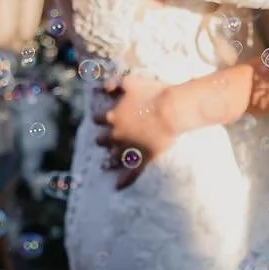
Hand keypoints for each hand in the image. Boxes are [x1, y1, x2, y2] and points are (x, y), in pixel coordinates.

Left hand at [94, 73, 178, 188]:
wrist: (171, 110)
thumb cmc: (153, 93)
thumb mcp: (130, 82)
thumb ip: (114, 84)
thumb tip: (103, 86)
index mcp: (112, 116)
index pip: (97, 119)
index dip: (99, 118)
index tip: (102, 118)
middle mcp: (116, 135)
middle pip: (101, 140)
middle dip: (102, 140)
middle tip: (104, 141)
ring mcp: (128, 149)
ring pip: (112, 158)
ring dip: (110, 160)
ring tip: (108, 163)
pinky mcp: (142, 159)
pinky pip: (130, 174)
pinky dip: (123, 181)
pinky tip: (117, 187)